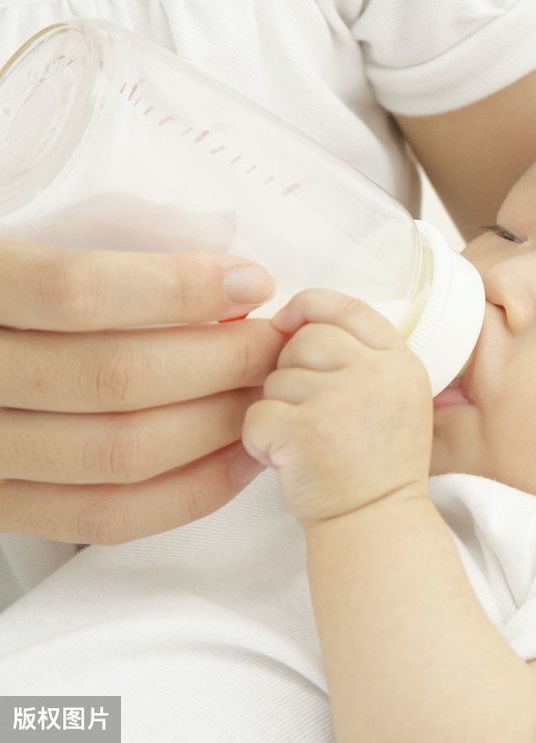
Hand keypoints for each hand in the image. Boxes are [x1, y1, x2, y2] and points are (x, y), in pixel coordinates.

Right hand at [0, 240, 281, 543]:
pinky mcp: (4, 508)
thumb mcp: (37, 249)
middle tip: (278, 346)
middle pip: (117, 379)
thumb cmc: (18, 300)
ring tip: (270, 396)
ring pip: (123, 454)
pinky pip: (107, 516)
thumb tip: (230, 285)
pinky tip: (241, 457)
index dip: (179, 288)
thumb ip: (110, 264)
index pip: (77, 291)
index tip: (252, 283)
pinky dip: (191, 490)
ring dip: (220, 426)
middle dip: (224, 361)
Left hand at [242, 289, 432, 523]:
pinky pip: (255, 415)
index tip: (288, 322)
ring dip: (277, 410)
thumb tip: (294, 323)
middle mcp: (376, 373)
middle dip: (291, 370)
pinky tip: (286, 461)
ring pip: (275, 379)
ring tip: (305, 443)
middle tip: (307, 411)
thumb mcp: (393, 399)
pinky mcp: (303, 430)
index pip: (348, 307)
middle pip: (305, 338)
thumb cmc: (376, 465)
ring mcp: (340, 400)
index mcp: (400, 362)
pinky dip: (259, 441)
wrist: (376, 523)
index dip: (310, 306)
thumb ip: (360, 359)